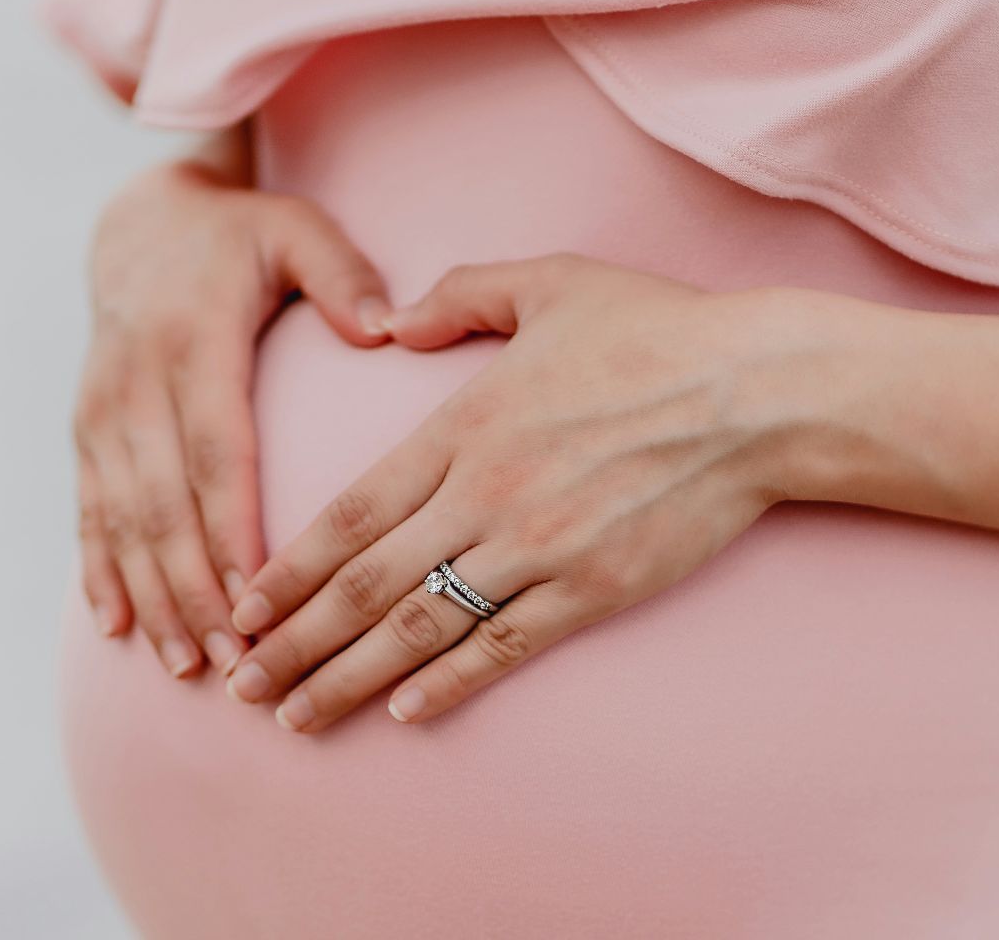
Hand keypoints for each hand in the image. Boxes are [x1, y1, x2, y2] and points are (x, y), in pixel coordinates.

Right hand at [75, 151, 393, 677]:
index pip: (216, 452)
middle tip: (236, 661)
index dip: (231, 528)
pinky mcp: (86, 432)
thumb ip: (342, 276)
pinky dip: (100, 572)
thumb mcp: (296, 231)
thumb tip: (386, 328)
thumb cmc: (240, 237)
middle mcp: (136, 384)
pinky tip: (116, 629)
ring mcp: (102, 413)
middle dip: (195, 590)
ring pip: (121, 520)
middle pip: (164, 504)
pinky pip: (88, 511)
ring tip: (188, 664)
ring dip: (152, 596)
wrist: (139, 224)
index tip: (259, 594)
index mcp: (194, 342)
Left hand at [222, 254, 834, 729]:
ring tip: (296, 716)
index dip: (290, 568)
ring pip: (421, 629)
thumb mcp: (551, 283)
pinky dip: (450, 684)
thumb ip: (460, 296)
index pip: (351, 513)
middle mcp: (486, 496)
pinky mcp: (593, 590)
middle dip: (294, 642)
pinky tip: (405, 714)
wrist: (759, 393)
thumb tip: (393, 319)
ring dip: (349, 679)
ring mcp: (539, 550)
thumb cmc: (658, 331)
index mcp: (463, 427)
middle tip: (240, 685)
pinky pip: (505, 647)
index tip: (242, 607)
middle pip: (366, 584)